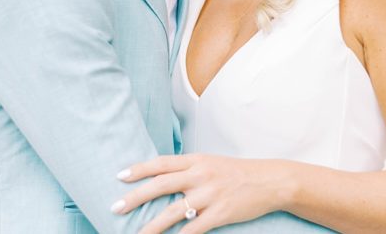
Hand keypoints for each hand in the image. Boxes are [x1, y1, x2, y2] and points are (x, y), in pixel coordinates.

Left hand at [113, 153, 293, 233]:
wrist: (271, 181)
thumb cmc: (237, 173)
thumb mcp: (211, 163)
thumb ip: (188, 169)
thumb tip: (160, 178)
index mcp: (197, 160)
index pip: (161, 163)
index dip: (139, 169)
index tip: (119, 176)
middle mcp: (201, 174)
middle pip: (161, 184)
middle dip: (135, 196)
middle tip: (115, 207)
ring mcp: (211, 194)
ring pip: (174, 211)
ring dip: (152, 225)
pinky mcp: (222, 212)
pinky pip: (195, 228)